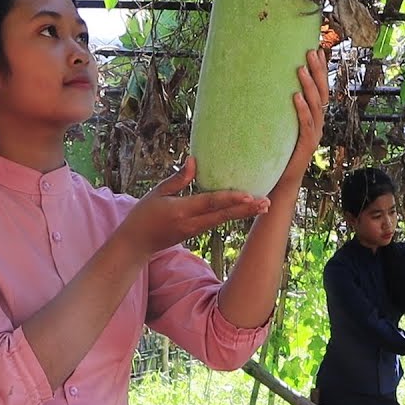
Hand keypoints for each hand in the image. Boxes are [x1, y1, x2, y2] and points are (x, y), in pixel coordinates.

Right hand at [119, 156, 269, 256]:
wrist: (137, 244)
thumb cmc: (144, 215)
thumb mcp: (157, 193)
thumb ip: (178, 179)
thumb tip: (194, 160)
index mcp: (181, 211)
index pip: (210, 203)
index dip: (231, 199)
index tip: (249, 195)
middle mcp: (192, 223)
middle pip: (223, 215)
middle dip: (246, 209)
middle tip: (267, 203)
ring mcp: (196, 230)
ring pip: (224, 220)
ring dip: (244, 213)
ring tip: (264, 206)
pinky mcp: (197, 232)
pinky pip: (218, 222)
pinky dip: (233, 215)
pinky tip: (248, 210)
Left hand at [274, 48, 330, 192]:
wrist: (280, 183)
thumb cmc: (276, 153)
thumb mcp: (278, 127)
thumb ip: (277, 110)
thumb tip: (260, 85)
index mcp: (314, 117)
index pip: (320, 89)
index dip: (321, 70)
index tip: (317, 49)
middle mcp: (317, 124)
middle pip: (322, 93)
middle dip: (318, 71)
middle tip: (311, 52)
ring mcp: (314, 135)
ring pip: (316, 106)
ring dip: (309, 86)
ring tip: (301, 69)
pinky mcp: (306, 146)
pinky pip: (306, 124)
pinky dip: (302, 109)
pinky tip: (295, 96)